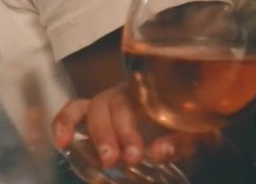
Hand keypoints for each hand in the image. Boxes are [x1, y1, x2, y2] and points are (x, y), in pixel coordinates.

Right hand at [53, 83, 216, 169]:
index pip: (133, 104)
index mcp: (150, 94)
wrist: (186, 119)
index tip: (135, 155)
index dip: (128, 130)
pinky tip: (61, 142)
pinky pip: (73, 112)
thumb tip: (158, 151)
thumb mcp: (194, 135)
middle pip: (107, 105)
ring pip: (88, 107)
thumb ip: (179, 142)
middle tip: (113, 160)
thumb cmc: (189, 126)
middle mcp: (124, 94)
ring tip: (88, 156)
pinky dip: (63, 123)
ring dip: (87, 132)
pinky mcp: (92, 115)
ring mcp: (106, 103)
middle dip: (107, 134)